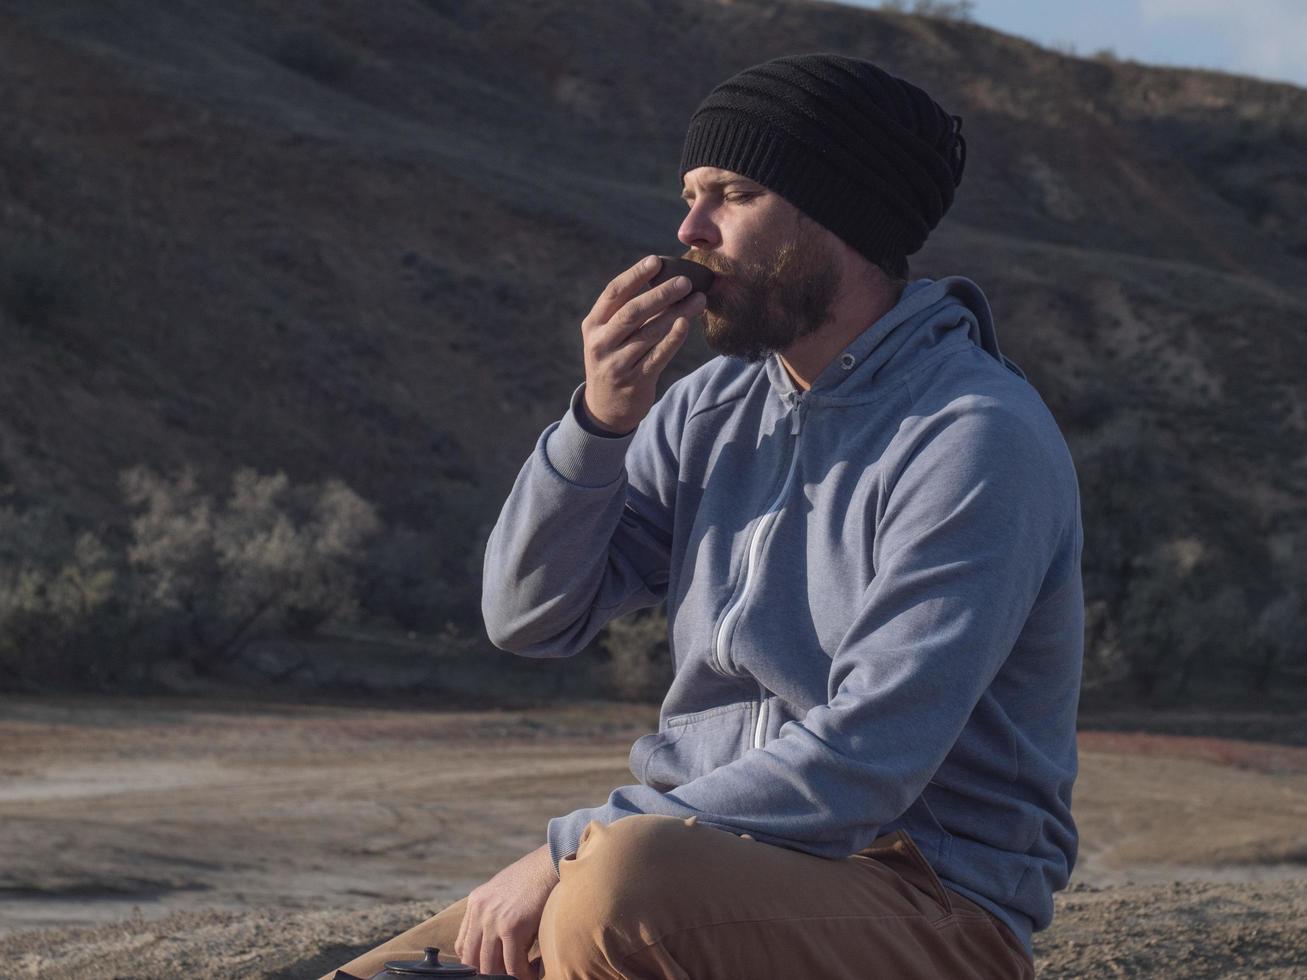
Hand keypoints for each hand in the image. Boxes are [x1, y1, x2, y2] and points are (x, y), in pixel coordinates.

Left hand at [455, 842, 557, 979]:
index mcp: (476, 902)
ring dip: (505, 977)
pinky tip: (532, 973)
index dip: (474, 962)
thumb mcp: (504, 892)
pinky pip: (513, 964)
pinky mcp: (512, 926)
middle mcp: (479, 911)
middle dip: (489, 973)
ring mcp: (493, 919)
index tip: (490, 968)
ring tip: (520, 977)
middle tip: (506, 976)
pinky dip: (522, 974)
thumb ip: (495, 912)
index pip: (462, 945)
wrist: (550, 863)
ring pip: (489, 966)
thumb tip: (499, 941)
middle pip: (472, 959)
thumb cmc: (534, 878)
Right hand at [580, 255, 705, 433]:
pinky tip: (686, 324)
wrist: (606, 408)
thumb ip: (627, 311)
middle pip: (632, 312)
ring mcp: (617, 363)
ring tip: (698, 300)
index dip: (635, 275)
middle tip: (686, 281)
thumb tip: (665, 279)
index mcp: (594, 325)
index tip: (657, 260)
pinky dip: (673, 339)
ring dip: (676, 314)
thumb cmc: (615, 359)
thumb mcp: (609, 336)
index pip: (614, 293)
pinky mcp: (634, 381)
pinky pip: (658, 356)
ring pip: (649, 333)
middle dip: (660, 294)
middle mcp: (601, 343)